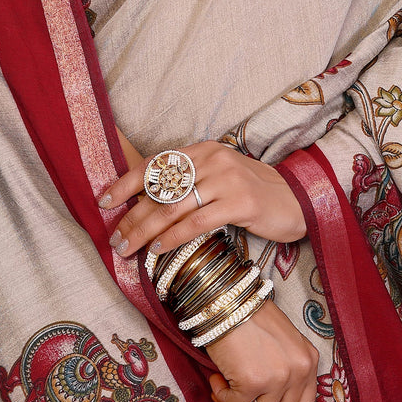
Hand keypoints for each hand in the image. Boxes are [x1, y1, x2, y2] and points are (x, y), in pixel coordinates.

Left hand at [100, 141, 306, 260]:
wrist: (298, 200)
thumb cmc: (253, 194)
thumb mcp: (219, 179)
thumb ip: (189, 184)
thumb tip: (145, 206)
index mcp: (203, 150)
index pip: (155, 164)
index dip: (125, 183)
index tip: (103, 202)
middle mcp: (213, 159)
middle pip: (160, 189)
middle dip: (132, 216)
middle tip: (115, 239)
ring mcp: (228, 180)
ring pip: (173, 208)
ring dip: (146, 231)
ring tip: (129, 249)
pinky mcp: (241, 202)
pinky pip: (197, 222)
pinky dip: (173, 238)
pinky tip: (159, 251)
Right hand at [204, 299, 319, 401]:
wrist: (226, 299)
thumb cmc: (247, 318)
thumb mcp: (278, 345)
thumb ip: (280, 375)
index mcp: (308, 361)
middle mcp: (299, 371)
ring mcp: (278, 377)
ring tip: (221, 388)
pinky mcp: (254, 381)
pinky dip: (221, 396)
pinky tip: (217, 378)